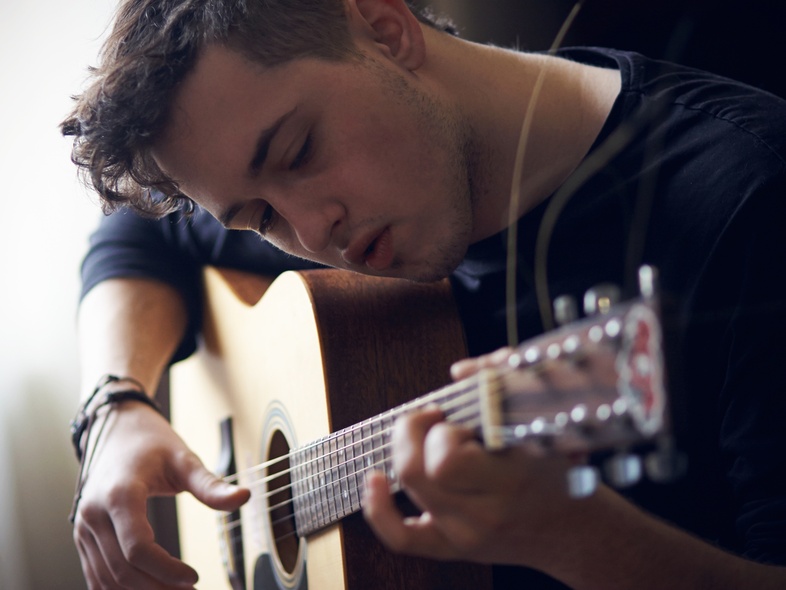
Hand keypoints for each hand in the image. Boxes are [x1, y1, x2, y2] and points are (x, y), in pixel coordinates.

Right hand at [72, 402, 249, 588]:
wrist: (116, 429)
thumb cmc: (151, 443)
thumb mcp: (185, 459)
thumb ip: (212, 485)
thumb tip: (245, 497)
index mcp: (119, 494)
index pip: (138, 548)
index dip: (166, 569)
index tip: (194, 577)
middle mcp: (94, 514)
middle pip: (123, 569)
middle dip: (158, 587)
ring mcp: (83, 528)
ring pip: (107, 579)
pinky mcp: (83, 537)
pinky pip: (97, 575)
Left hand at [362, 405, 583, 567]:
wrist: (575, 532)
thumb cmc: (559, 475)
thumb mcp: (542, 427)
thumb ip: (502, 387)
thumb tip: (460, 372)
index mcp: (509, 481)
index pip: (446, 461)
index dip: (442, 432)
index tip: (458, 418)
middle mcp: (483, 513)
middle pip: (415, 472)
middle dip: (414, 432)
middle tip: (434, 418)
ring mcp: (464, 535)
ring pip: (408, 490)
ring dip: (407, 451)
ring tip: (426, 438)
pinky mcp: (451, 547)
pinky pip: (402, 538)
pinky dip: (378, 509)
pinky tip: (374, 481)